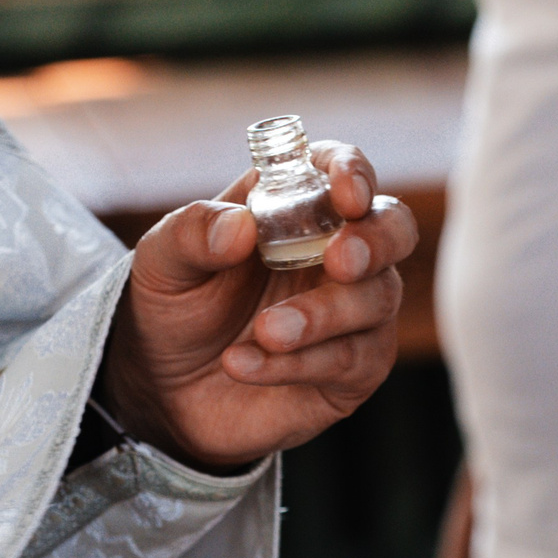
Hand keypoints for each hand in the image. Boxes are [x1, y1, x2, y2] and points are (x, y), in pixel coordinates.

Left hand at [100, 141, 420, 471]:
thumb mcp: (162, 263)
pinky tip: (244, 365)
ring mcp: (353, 313)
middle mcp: (335, 252)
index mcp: (295, 206)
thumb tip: (241, 226)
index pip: (341, 169)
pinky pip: (349, 359)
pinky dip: (299, 362)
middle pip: (394, 229)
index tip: (345, 195)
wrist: (167, 389)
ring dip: (322, 315)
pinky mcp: (353, 369)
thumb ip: (192, 235)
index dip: (353, 173)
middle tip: (340, 263)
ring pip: (376, 300)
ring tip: (265, 332)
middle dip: (376, 241)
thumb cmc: (176, 308)